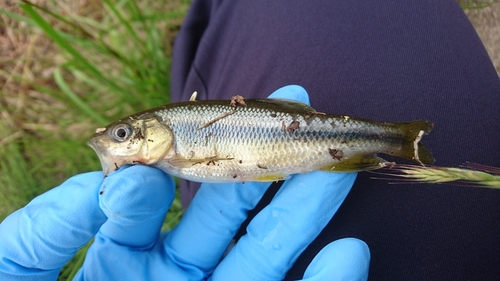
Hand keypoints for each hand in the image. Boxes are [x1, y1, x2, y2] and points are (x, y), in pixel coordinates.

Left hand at [0, 85, 369, 280]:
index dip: (156, 174)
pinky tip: (352, 251)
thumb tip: (105, 182)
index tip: (155, 160)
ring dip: (304, 213)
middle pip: (222, 216)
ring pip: (265, 255)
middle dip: (256, 165)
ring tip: (336, 169)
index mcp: (117, 264)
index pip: (145, 207)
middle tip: (291, 117)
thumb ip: (43, 234)